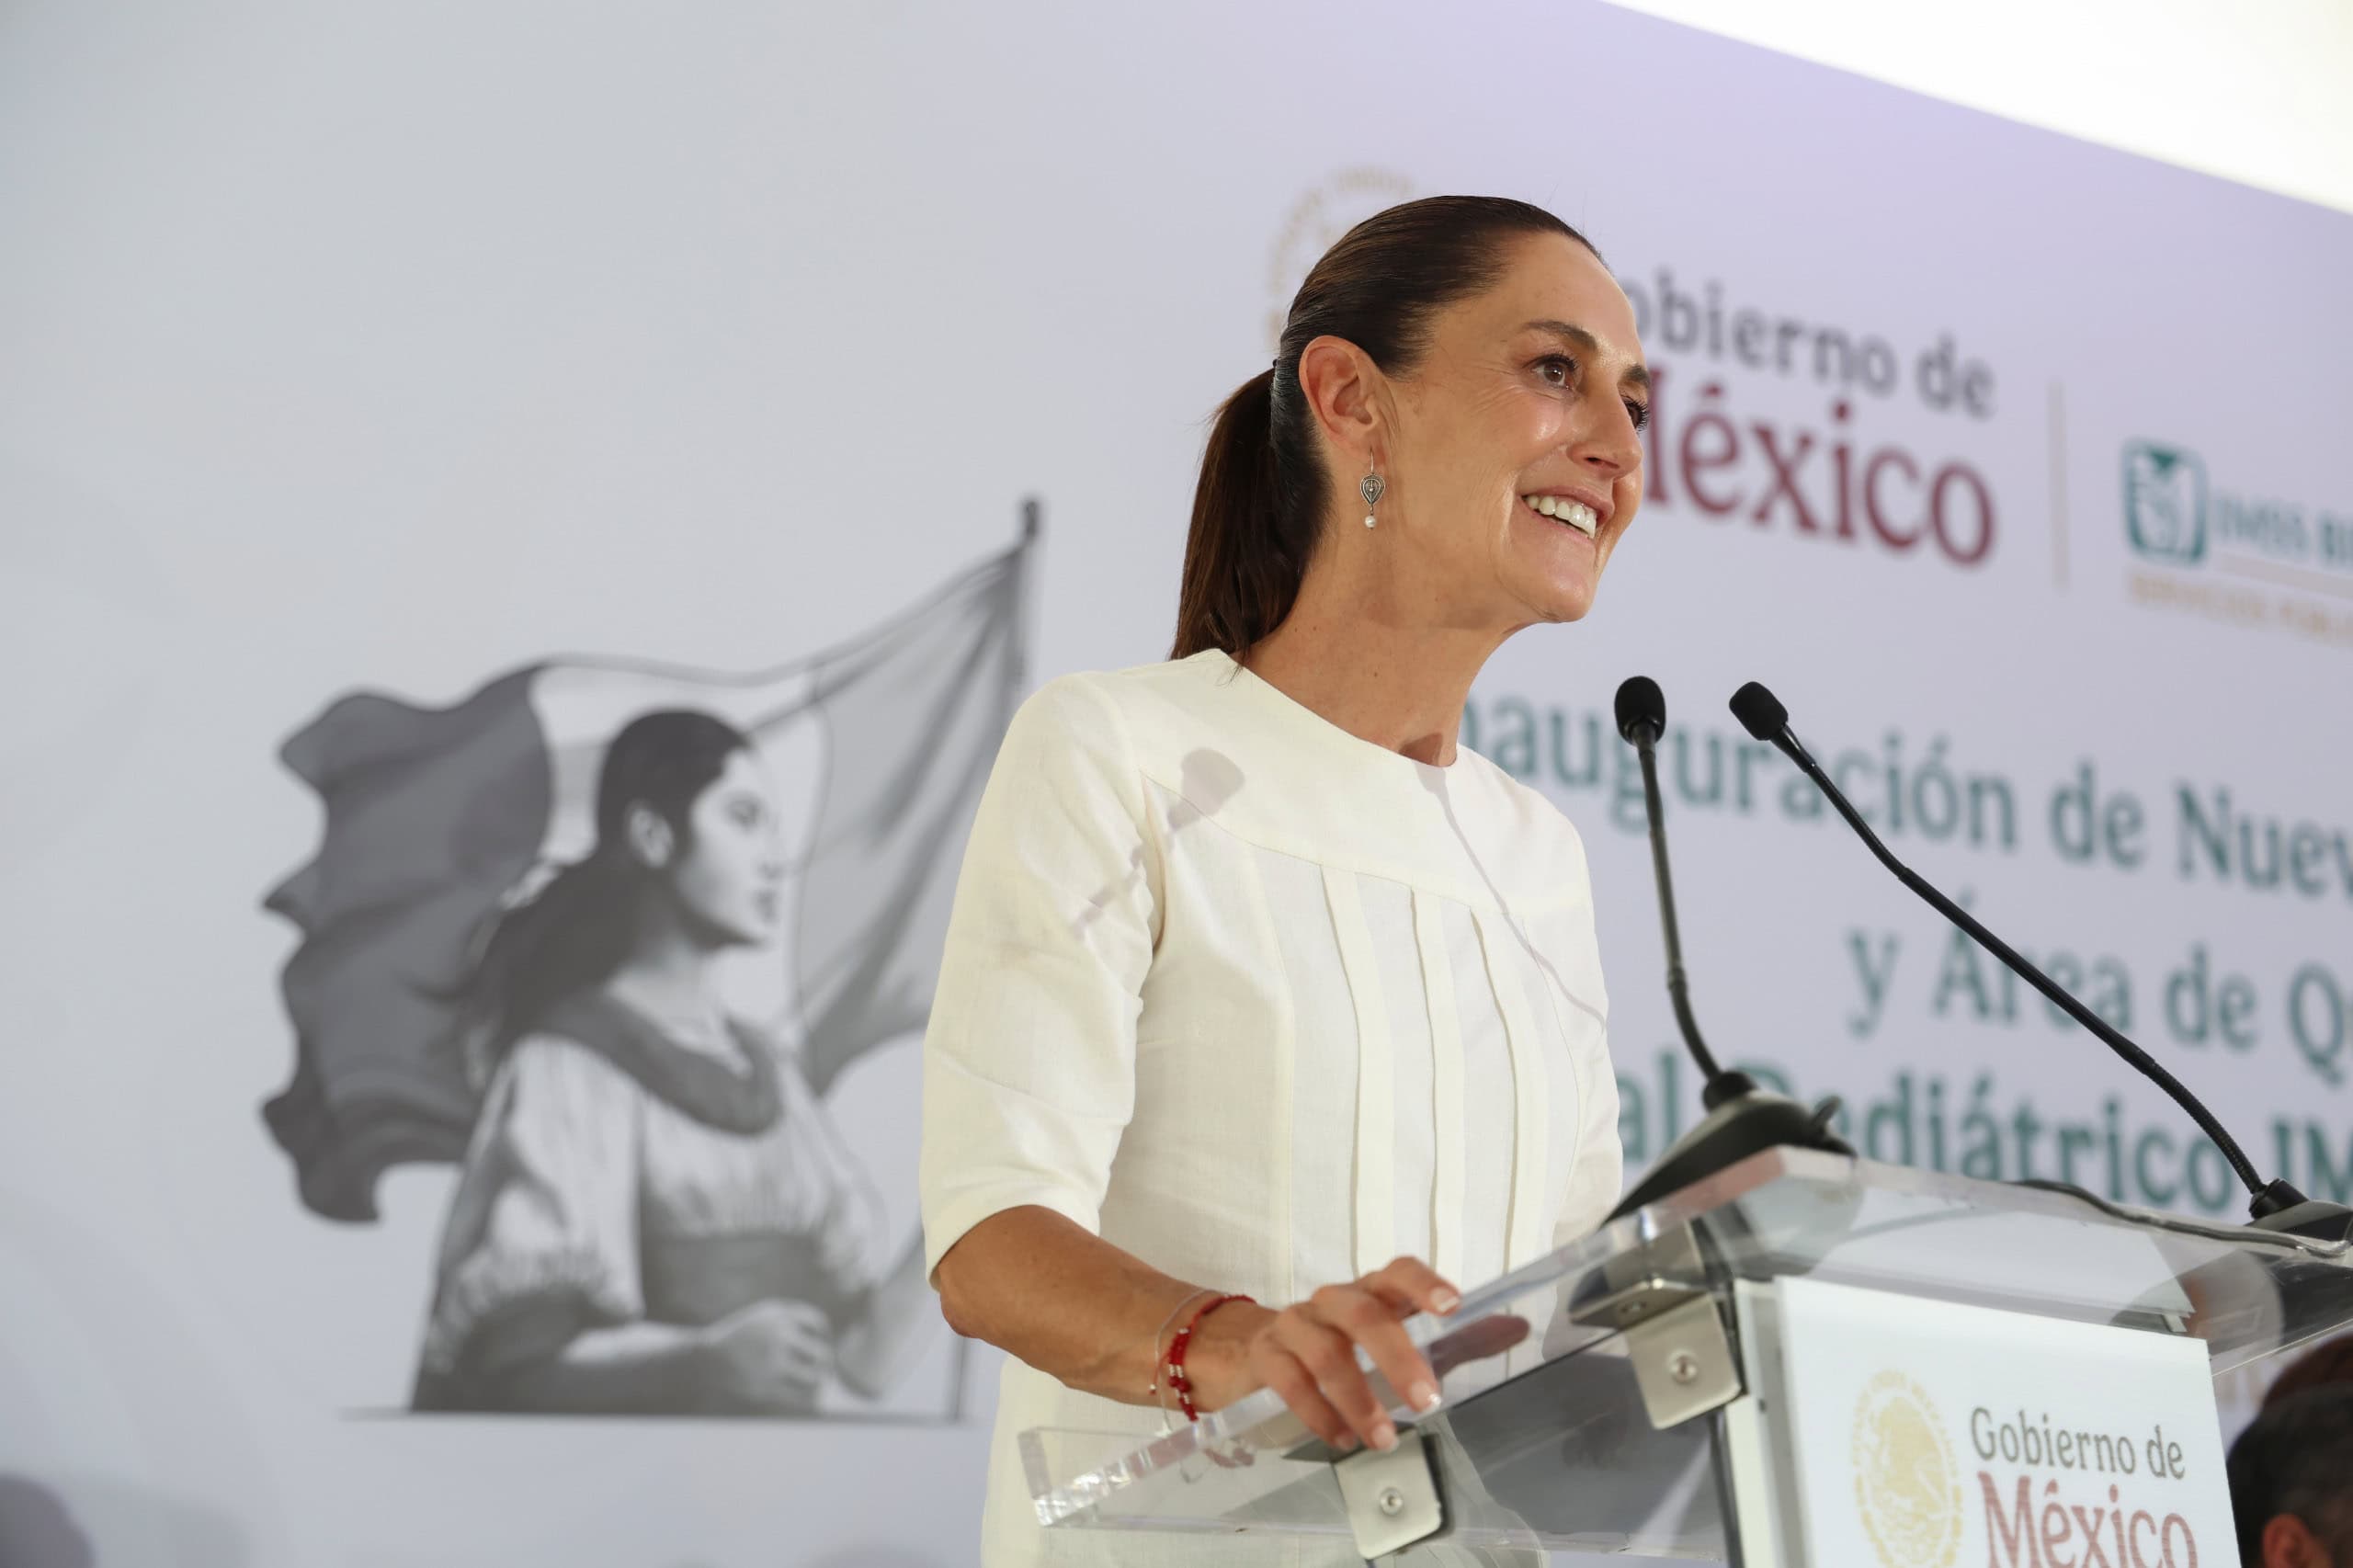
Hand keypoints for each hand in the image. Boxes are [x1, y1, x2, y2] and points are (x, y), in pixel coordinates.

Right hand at [696, 1298, 833, 1413]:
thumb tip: (825, 1342)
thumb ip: (792, 1322)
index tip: (824, 1346)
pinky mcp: (766, 1385)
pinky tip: (812, 1400)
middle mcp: (778, 1334)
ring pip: (813, 1377)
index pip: (818, 1324)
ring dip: (819, 1384)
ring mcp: (772, 1360)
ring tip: (818, 1387)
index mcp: (778, 1315)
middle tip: (824, 1372)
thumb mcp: (764, 1319)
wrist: (707, 1360)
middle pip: (820, 1353)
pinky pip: (799, 1397)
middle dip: (825, 1364)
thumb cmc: (741, 1339)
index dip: (825, 1337)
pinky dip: (810, 1400)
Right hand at [1191, 1257, 1459, 1454]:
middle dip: (1398, 1358)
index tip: (1452, 1306)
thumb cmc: (1342, 1346)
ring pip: (1327, 1353)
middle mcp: (1333, 1300)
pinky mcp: (1266, 1355)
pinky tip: (1342, 1438)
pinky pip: (1292, 1382)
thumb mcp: (1400, 1341)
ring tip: (1383, 1439)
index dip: (1423, 1284)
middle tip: (1427, 1402)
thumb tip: (1518, 1328)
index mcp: (1372, 1292)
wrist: (1253, 1352)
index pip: (1397, 1272)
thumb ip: (1458, 1340)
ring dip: (1359, 1400)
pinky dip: (1319, 1414)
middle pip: (1365, 1316)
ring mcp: (1295, 1324)